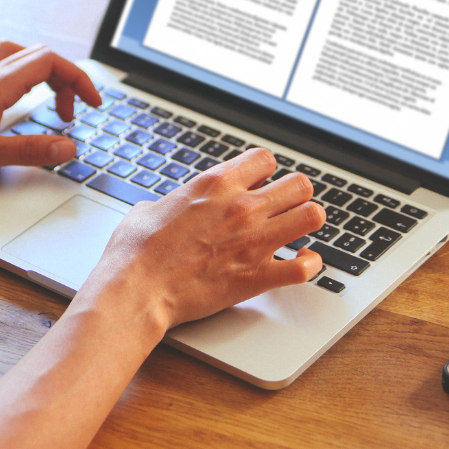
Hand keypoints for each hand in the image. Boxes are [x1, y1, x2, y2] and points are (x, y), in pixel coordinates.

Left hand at [0, 42, 99, 182]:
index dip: (78, 79)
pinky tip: (21, 106)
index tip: (92, 102)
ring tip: (53, 106)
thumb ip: (32, 151)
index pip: (50, 62)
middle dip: (66, 79)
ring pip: (21, 59)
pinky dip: (25, 82)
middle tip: (74, 111)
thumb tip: (68, 147)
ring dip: (45, 76)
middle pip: (39, 56)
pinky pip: (4, 72)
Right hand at [77, 148, 327, 332]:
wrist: (137, 289)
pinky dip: (309, 265)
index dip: (265, 171)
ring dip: (306, 222)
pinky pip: (305, 268)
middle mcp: (242, 207)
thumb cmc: (136, 251)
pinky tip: (302, 262)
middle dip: (295, 194)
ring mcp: (255, 241)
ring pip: (312, 216)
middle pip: (300, 184)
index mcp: (216, 184)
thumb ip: (172, 202)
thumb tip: (170, 207)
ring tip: (296, 230)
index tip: (259, 183)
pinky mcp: (258, 276)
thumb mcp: (148, 208)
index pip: (265, 159)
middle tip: (284, 206)